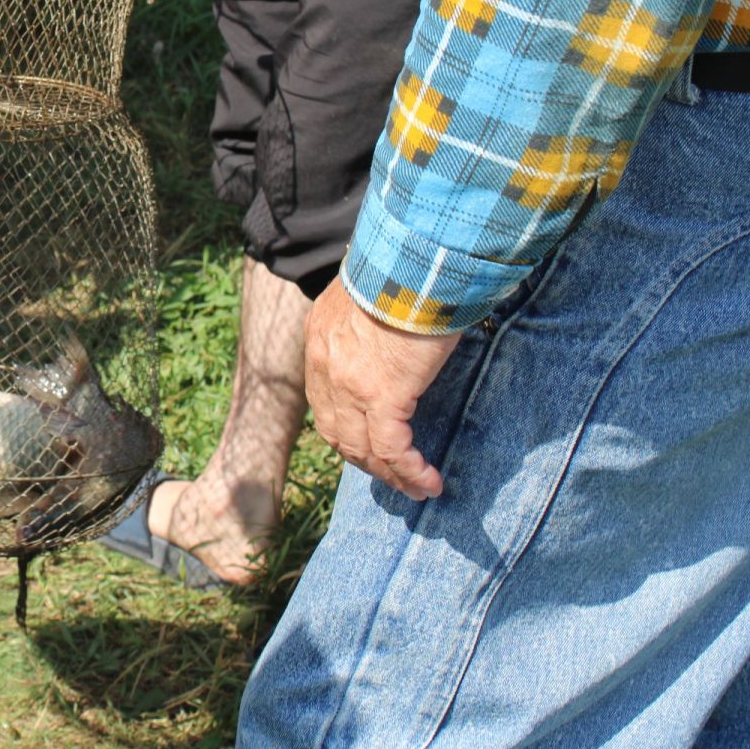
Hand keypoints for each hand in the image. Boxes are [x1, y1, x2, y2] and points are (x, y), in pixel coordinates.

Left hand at [303, 279, 460, 500]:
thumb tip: (394, 332)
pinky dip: (409, 472)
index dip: (345, 427)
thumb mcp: (372, 294)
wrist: (413, 261)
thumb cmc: (405, 270)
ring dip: (388, 474)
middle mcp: (325, 366)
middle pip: (336, 431)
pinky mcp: (381, 397)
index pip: (323, 399)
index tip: (369, 442)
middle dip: (364, 459)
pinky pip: (391, 450)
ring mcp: (349, 385)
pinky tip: (428, 482)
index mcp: (320, 339)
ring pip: (361, 448)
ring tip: (414, 487)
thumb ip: (370, 321)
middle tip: (391, 475)